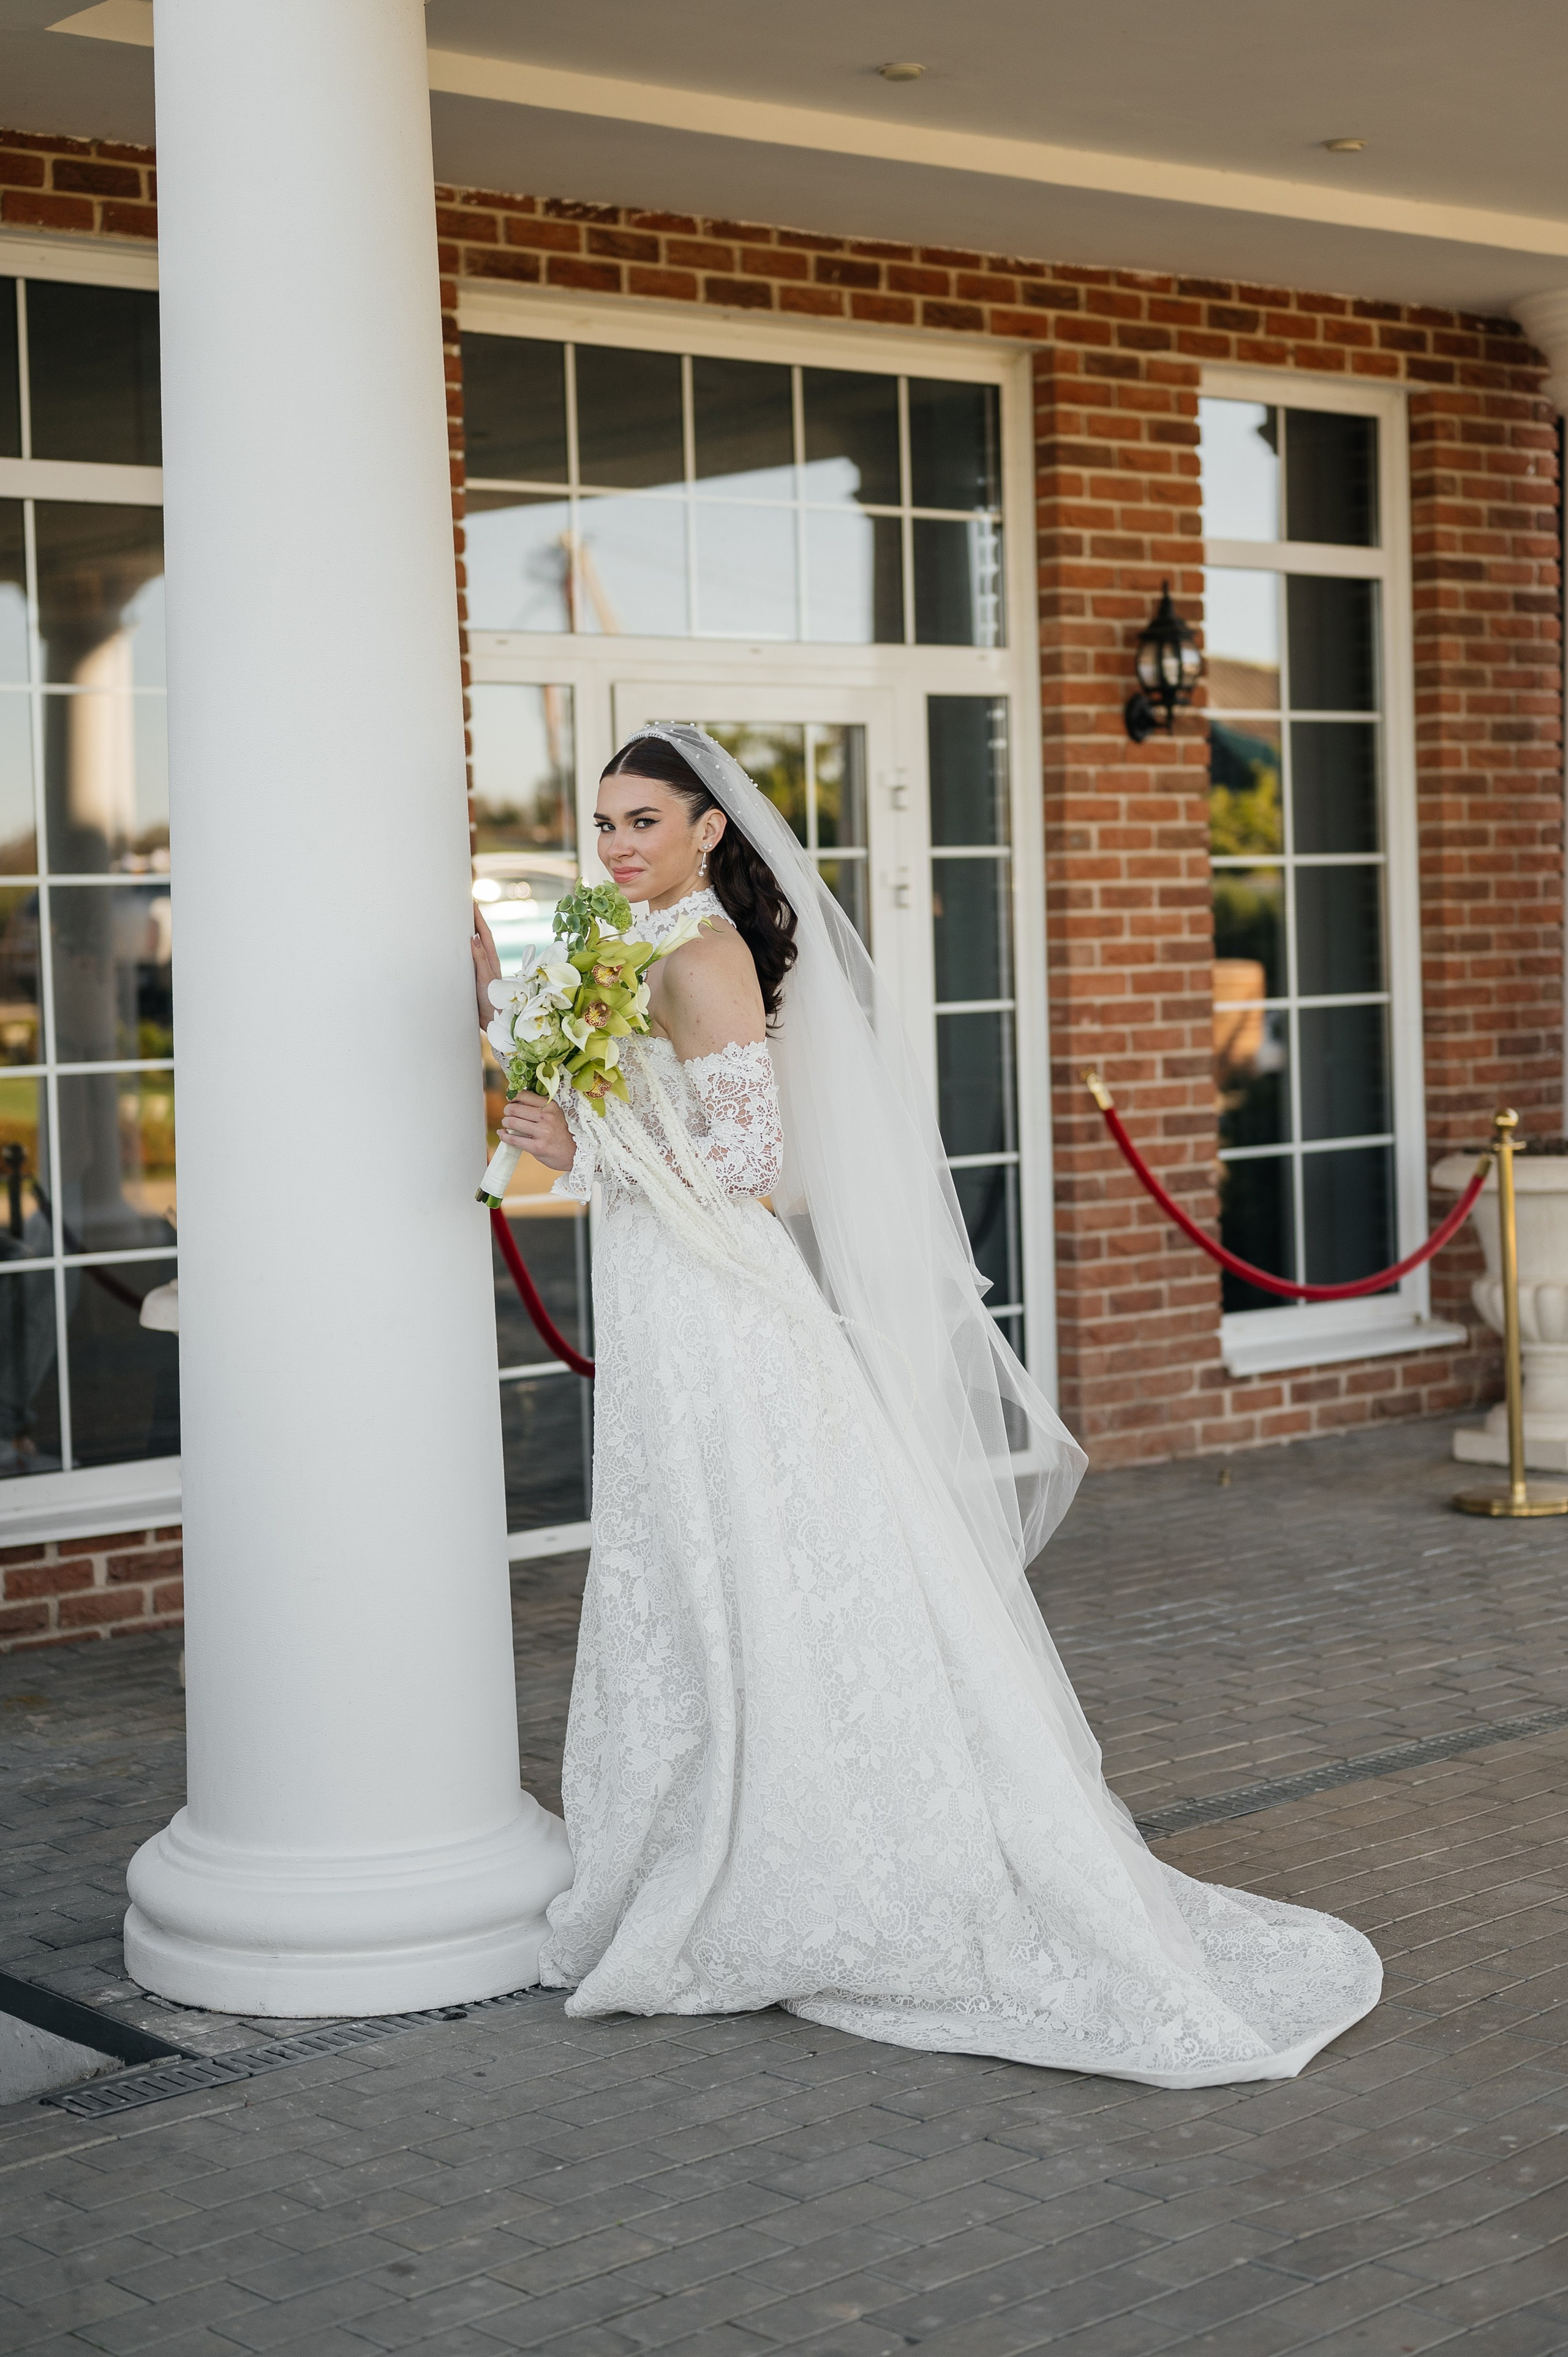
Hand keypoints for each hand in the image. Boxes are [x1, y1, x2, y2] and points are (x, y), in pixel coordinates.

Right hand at [471, 905, 501, 1027]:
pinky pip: (467, 959)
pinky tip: (456, 950)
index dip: (478, 917)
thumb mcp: (486, 978)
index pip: (483, 933)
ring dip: (467, 933)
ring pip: (474, 947)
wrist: (495, 1021)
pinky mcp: (475, 979)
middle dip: (473, 920)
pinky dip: (462, 950)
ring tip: (459, 921)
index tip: (472, 902)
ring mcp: (481, 970)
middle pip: (479, 936)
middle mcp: (486, 962)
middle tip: (465, 905)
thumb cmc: (493, 1001)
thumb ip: (480, 958)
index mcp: (490, 959)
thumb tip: (473, 937)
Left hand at [500, 1089, 575, 1173]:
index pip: (523, 1095)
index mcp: (550, 1106)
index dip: (512, 1097)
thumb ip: (537, 1106)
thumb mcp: (554, 1114)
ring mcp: (542, 1132)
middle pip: (513, 1108)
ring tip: (508, 1125)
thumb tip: (513, 1099)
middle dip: (507, 1111)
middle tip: (508, 1115)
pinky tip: (503, 1134)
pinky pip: (513, 1139)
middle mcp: (546, 1117)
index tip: (510, 1101)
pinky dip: (504, 1136)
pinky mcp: (537, 1147)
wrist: (574, 1153)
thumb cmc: (560, 1132)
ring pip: (511, 1122)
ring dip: (506, 1123)